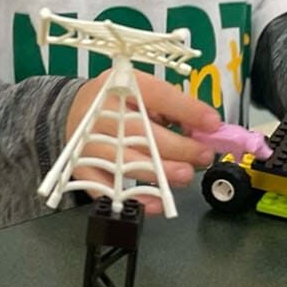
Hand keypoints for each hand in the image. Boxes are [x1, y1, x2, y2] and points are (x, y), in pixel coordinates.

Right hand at [63, 71, 220, 214]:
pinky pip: (108, 188)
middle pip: (140, 132)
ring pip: (126, 161)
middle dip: (178, 147)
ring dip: (160, 173)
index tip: (212, 123)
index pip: (156, 94)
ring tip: (185, 175)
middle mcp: (101, 112)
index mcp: (119, 85)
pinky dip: (134, 197)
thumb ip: (172, 107)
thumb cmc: (118, 103)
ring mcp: (89, 142)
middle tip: (202, 156)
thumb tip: (204, 128)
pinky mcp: (82, 168)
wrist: (73, 111)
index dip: (186, 109)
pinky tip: (156, 202)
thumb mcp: (142, 91)